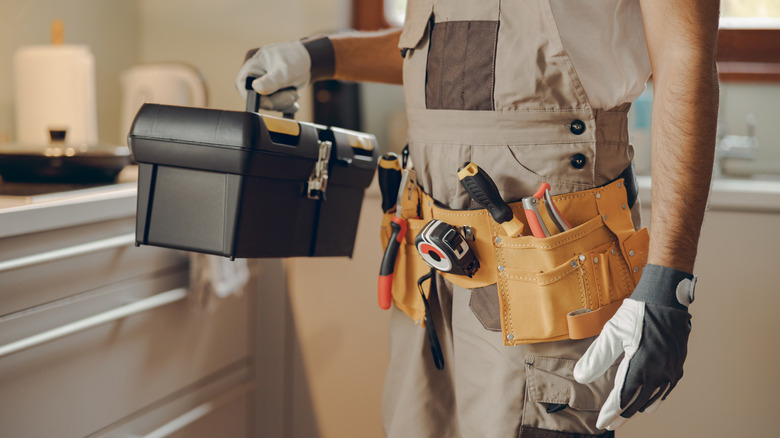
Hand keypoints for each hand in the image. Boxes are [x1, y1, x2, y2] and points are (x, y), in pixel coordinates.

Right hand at [235, 41, 310, 113]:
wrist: (307, 59)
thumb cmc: (295, 59)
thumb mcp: (284, 70)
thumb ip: (272, 80)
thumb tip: (257, 88)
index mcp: (250, 68)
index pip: (245, 89)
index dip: (258, 100)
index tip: (272, 103)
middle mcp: (253, 78)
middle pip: (258, 100)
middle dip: (277, 102)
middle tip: (292, 95)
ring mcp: (262, 86)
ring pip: (269, 105)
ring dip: (284, 103)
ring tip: (294, 92)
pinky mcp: (271, 93)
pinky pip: (276, 105)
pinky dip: (286, 105)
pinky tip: (294, 96)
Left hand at [573, 264, 695, 429]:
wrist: (666, 297)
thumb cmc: (637, 312)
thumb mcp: (612, 332)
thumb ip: (596, 357)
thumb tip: (580, 377)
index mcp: (642, 365)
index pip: (623, 398)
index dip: (610, 413)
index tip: (601, 424)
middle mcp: (659, 371)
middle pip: (637, 403)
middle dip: (621, 414)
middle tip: (609, 422)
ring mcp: (671, 370)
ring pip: (653, 399)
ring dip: (637, 408)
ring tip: (623, 413)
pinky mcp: (678, 365)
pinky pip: (666, 390)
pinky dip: (654, 399)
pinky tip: (647, 401)